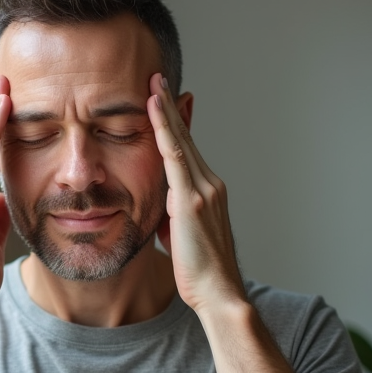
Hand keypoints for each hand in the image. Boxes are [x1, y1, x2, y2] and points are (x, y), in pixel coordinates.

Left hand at [147, 73, 245, 316]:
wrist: (219, 294)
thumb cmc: (198, 273)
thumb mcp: (179, 236)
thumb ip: (170, 216)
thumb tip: (159, 209)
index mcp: (206, 193)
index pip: (187, 151)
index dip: (176, 124)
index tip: (164, 100)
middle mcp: (210, 184)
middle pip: (186, 138)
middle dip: (171, 107)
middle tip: (157, 78)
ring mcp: (203, 190)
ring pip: (181, 142)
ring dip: (166, 110)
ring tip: (153, 83)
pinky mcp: (192, 200)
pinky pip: (174, 157)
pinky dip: (164, 130)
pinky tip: (153, 109)